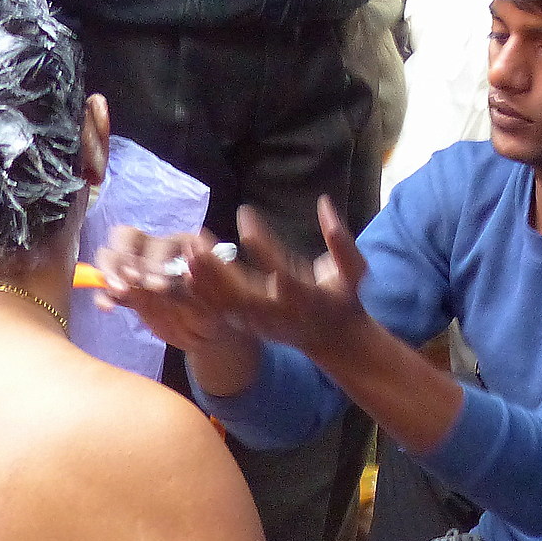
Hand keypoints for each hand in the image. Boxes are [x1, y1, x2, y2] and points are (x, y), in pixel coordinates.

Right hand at [97, 225, 253, 352]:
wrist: (212, 331)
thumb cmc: (222, 307)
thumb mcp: (225, 292)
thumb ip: (212, 270)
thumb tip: (198, 251)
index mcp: (181, 244)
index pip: (161, 241)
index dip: (155, 259)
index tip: (159, 285)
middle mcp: (156, 251)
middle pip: (126, 239)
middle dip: (125, 259)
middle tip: (132, 282)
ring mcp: (139, 270)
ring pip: (112, 257)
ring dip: (110, 272)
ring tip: (118, 292)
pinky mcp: (129, 291)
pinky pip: (109, 288)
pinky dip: (104, 295)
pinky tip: (107, 307)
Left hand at [202, 198, 372, 361]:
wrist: (333, 338)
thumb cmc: (343, 297)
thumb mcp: (354, 270)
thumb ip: (341, 240)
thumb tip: (323, 201)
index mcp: (306, 298)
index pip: (280, 269)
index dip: (260, 242)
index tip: (244, 213)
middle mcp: (280, 313)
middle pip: (242, 293)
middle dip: (217, 267)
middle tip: (198, 238)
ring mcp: (262, 323)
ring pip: (226, 304)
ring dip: (204, 278)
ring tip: (188, 250)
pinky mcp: (249, 326)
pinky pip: (221, 312)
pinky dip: (202, 294)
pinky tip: (187, 270)